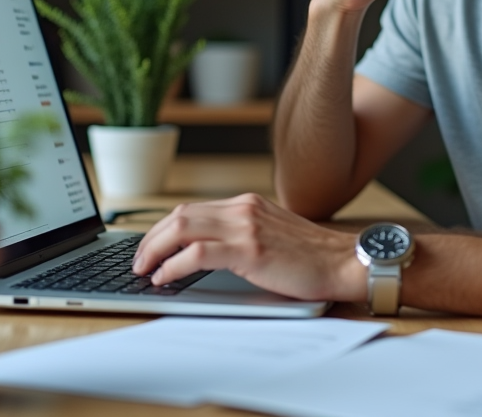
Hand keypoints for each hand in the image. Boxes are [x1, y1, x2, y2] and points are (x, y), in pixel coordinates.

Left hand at [130, 193, 366, 302]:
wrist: (344, 261)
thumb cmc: (312, 257)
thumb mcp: (272, 233)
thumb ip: (243, 234)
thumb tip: (206, 252)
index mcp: (247, 204)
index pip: (191, 210)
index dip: (162, 229)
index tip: (149, 248)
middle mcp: (243, 208)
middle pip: (179, 215)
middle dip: (150, 239)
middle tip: (138, 261)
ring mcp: (245, 226)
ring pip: (181, 228)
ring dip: (154, 250)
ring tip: (144, 270)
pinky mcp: (249, 249)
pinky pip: (196, 253)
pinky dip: (172, 266)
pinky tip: (165, 279)